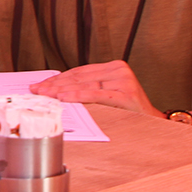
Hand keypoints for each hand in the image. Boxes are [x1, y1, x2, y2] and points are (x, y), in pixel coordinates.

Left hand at [30, 60, 160, 116]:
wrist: (155, 125)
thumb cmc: (129, 112)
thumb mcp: (108, 96)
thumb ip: (89, 89)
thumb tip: (56, 91)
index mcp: (114, 67)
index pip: (79, 72)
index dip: (58, 79)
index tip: (40, 85)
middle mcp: (118, 70)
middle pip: (78, 77)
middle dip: (54, 85)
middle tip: (36, 90)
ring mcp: (123, 80)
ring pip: (84, 85)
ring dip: (60, 91)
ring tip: (44, 95)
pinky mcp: (125, 93)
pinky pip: (95, 95)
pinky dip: (77, 95)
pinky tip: (62, 97)